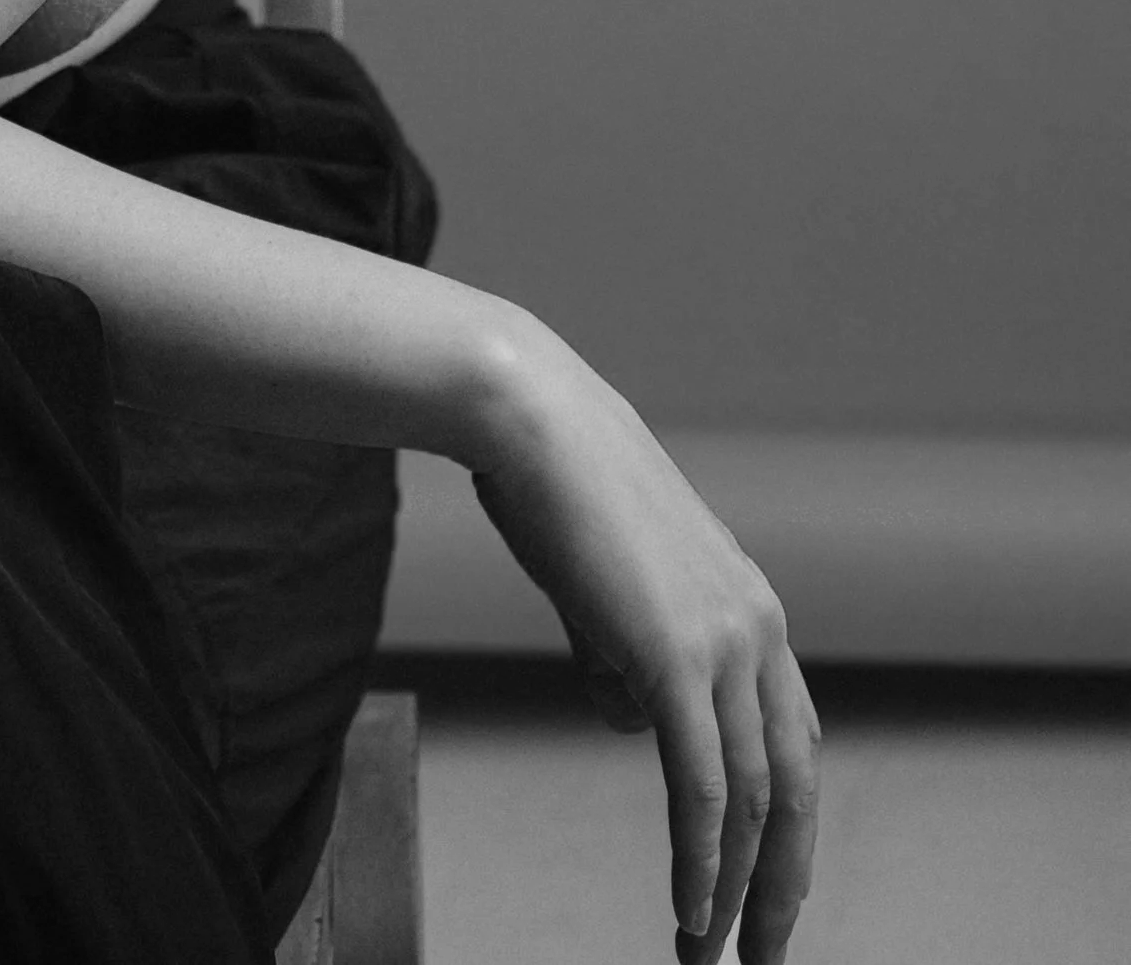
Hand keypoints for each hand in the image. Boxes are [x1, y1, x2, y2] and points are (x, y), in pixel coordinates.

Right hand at [471, 329, 820, 960]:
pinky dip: (701, 861)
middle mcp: (758, 629)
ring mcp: (723, 641)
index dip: (786, 822)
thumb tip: (628, 709)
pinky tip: (691, 911)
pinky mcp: (675, 656)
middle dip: (783, 882)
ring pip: (750, 799)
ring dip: (734, 889)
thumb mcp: (611, 584)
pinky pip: (702, 787)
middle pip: (794, 786)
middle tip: (767, 953)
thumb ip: (630, 651)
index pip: (792, 740)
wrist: (532, 417)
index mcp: (751, 609)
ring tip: (708, 952)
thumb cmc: (557, 485)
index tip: (766, 884)